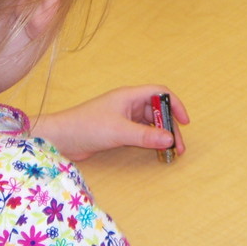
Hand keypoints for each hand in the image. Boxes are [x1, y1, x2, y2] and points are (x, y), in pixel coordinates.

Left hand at [30, 85, 188, 161]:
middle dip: (169, 126)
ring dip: (160, 135)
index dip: (174, 105)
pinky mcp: (116, 130)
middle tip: (178, 147)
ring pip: (149, 123)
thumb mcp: (119, 132)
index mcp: (129, 96)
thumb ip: (145, 136)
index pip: (159, 93)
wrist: (61, 138)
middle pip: (156, 111)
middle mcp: (128, 104)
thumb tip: (170, 139)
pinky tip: (155, 151)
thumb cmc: (87, 127)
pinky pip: (139, 132)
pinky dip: (149, 140)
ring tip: (170, 152)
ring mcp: (122, 117)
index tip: (185, 122)